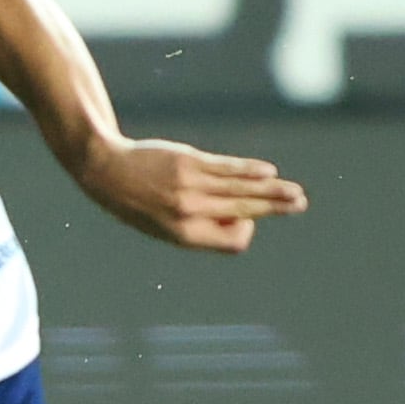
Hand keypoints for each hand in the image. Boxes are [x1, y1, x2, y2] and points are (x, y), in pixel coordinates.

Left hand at [74, 137, 306, 253]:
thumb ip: (197, 227)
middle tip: (299, 204)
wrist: (104, 170)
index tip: (243, 220)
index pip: (233, 241)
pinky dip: (251, 170)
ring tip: (295, 192)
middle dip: (275, 209)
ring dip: (273, 191)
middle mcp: (190, 212)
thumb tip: (239, 223)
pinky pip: (228, 168)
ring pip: (243, 191)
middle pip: (246, 214)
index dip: (244, 231)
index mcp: (184, 235)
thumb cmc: (135, 201)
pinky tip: (268, 171)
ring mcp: (191, 187)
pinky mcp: (190, 162)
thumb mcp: (160, 226)